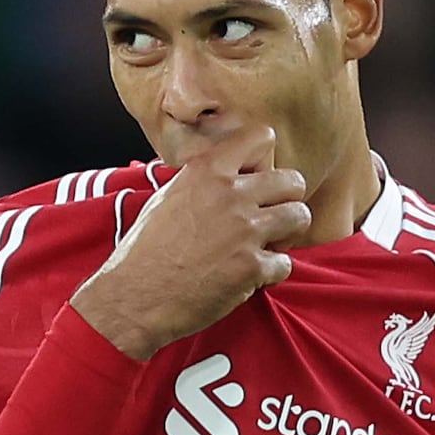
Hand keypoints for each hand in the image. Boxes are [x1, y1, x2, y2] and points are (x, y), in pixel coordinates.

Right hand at [76, 127, 308, 355]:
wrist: (134, 297)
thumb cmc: (144, 251)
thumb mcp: (167, 196)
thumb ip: (200, 180)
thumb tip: (218, 172)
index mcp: (207, 170)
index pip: (261, 137)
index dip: (265, 161)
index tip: (255, 181)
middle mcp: (230, 194)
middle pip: (293, 180)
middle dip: (287, 200)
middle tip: (270, 218)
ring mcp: (244, 231)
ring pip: (300, 217)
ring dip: (288, 233)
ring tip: (268, 245)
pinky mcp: (251, 267)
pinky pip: (286, 263)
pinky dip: (272, 272)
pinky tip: (251, 275)